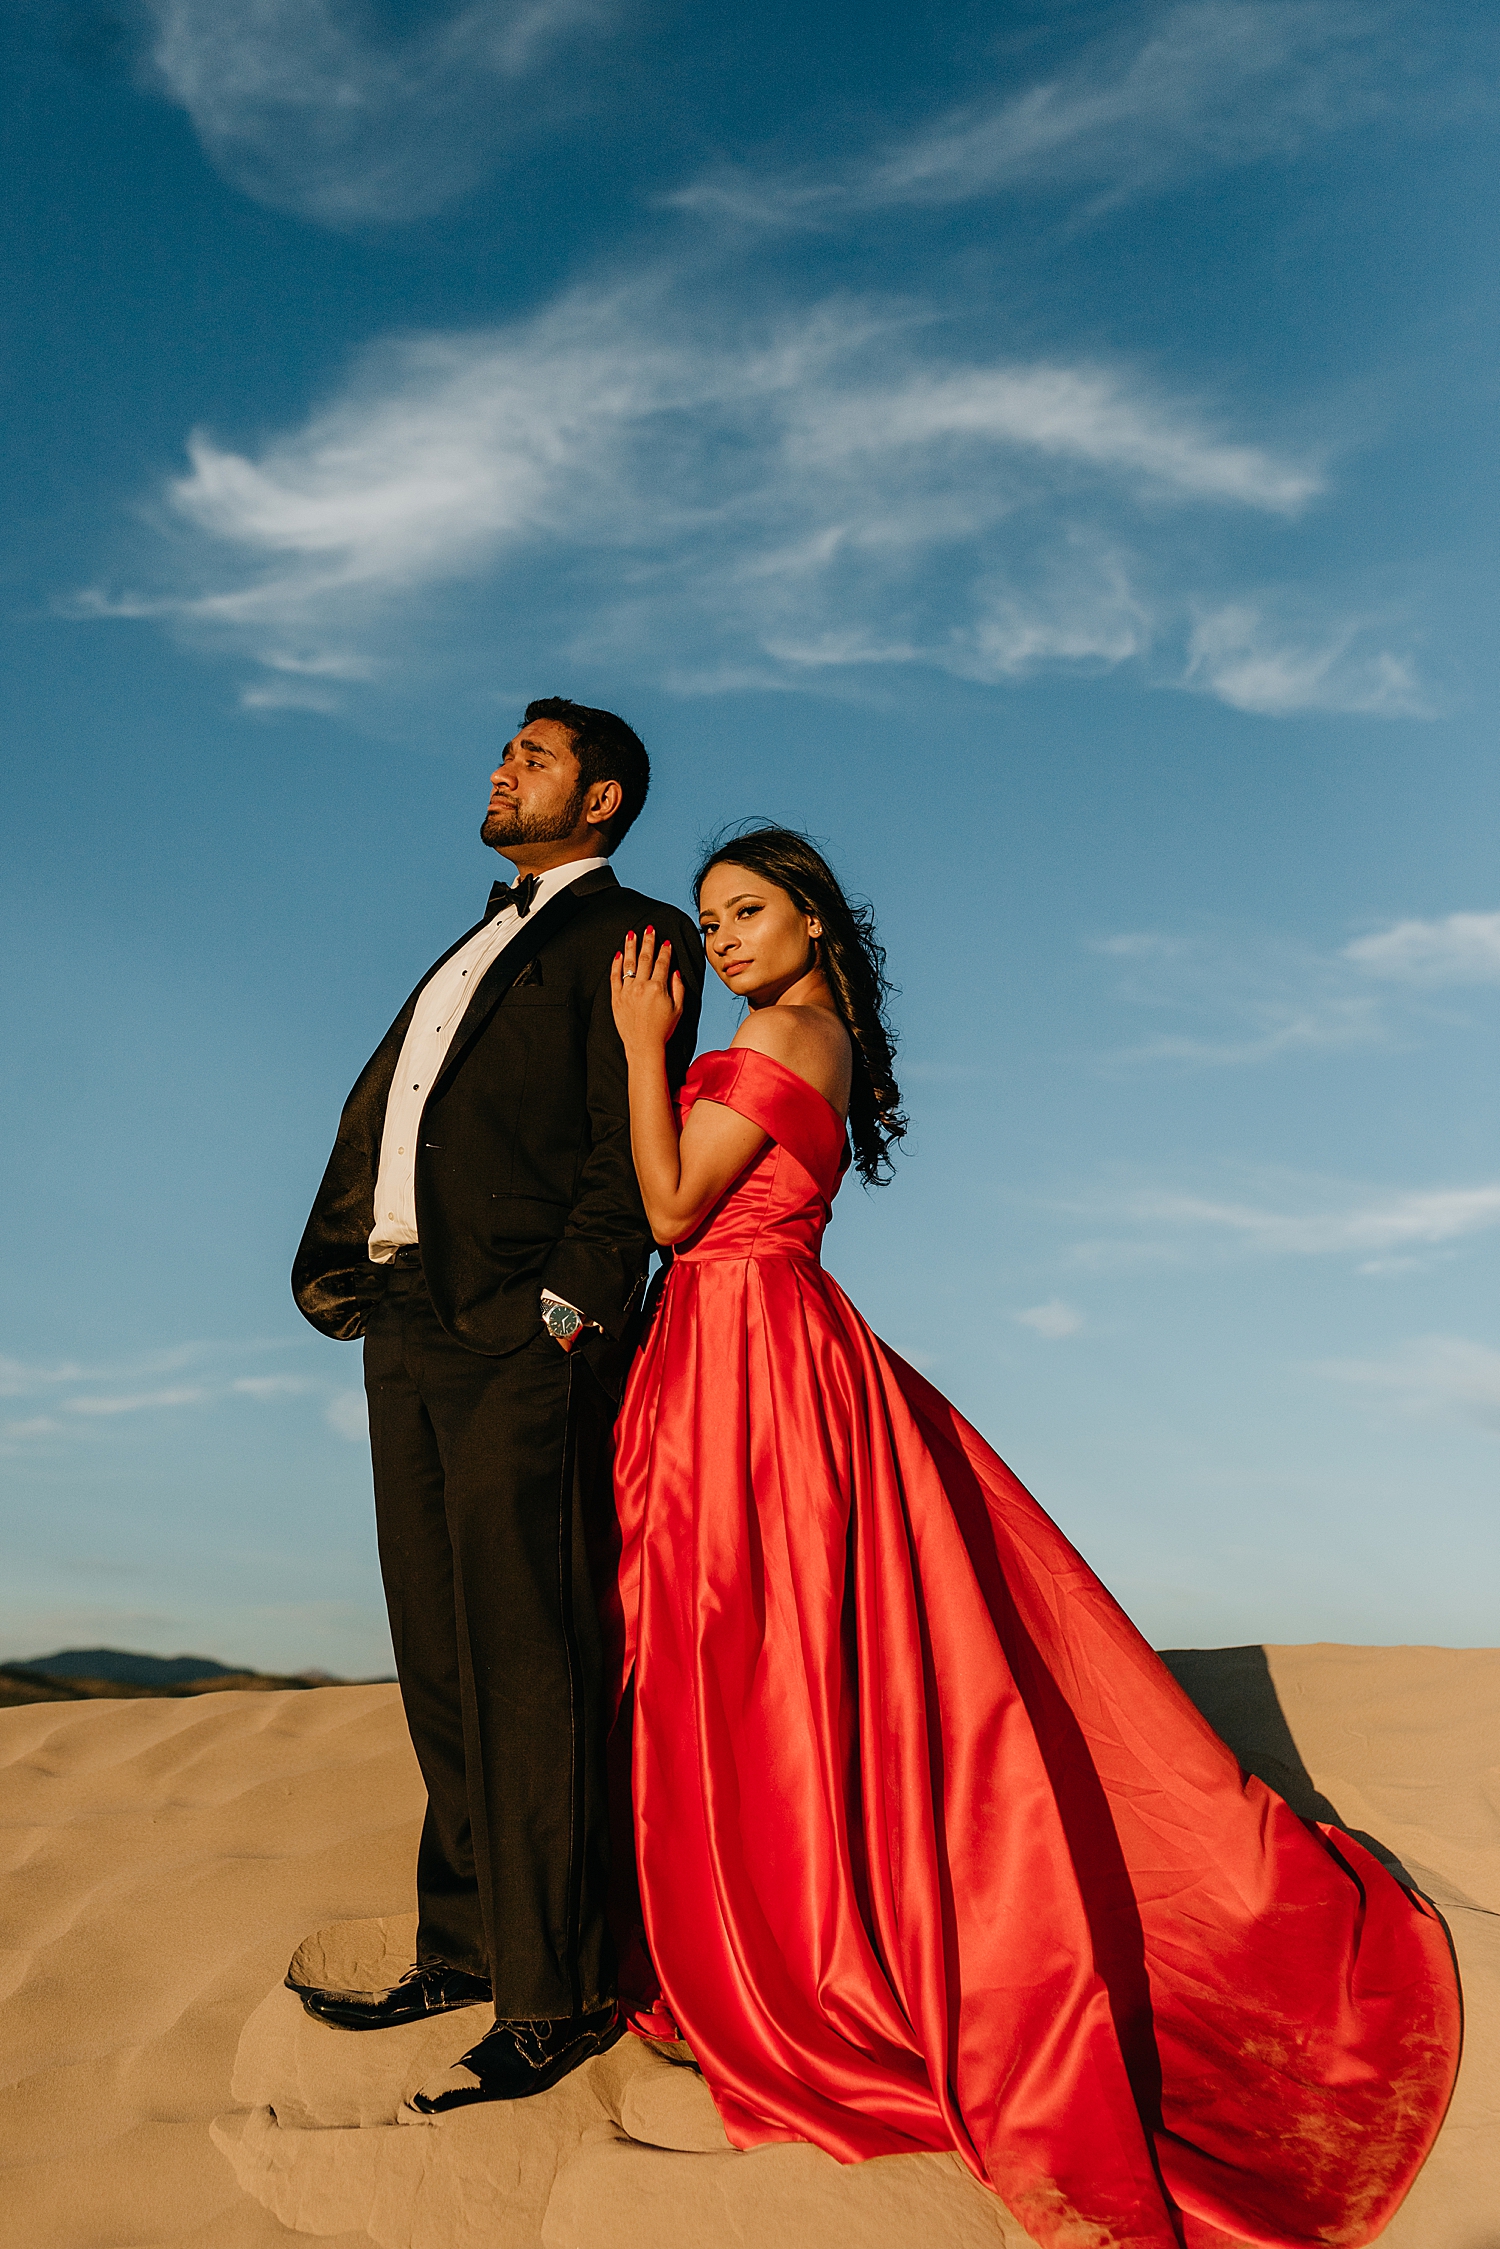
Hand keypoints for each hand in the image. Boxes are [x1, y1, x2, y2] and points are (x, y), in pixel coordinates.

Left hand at [610, 926, 683, 1053]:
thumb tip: (674, 971)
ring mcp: (627, 991)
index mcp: (658, 988)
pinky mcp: (616, 998)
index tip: (666, 941)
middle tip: (649, 928)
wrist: (643, 1046)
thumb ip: (678, 988)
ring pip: (628, 963)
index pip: (662, 963)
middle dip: (648, 941)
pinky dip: (616, 964)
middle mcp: (641, 986)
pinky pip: (614, 977)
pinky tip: (618, 954)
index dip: (665, 950)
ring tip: (632, 934)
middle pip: (645, 958)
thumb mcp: (678, 1009)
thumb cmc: (663, 1030)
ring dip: (631, 946)